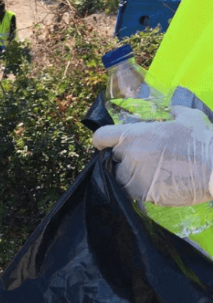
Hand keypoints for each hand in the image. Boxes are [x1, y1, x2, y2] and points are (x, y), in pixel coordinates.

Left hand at [93, 106, 212, 205]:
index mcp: (134, 135)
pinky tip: (157, 182)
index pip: (101, 137)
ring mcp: (133, 177)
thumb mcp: (189, 117)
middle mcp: (128, 156)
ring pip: (119, 176)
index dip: (102, 141)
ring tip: (152, 171)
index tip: (106, 144)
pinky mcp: (141, 194)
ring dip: (129, 174)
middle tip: (142, 158)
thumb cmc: (202, 141)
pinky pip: (132, 191)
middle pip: (112, 158)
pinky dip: (140, 187)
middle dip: (122, 158)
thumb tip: (171, 108)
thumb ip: (174, 111)